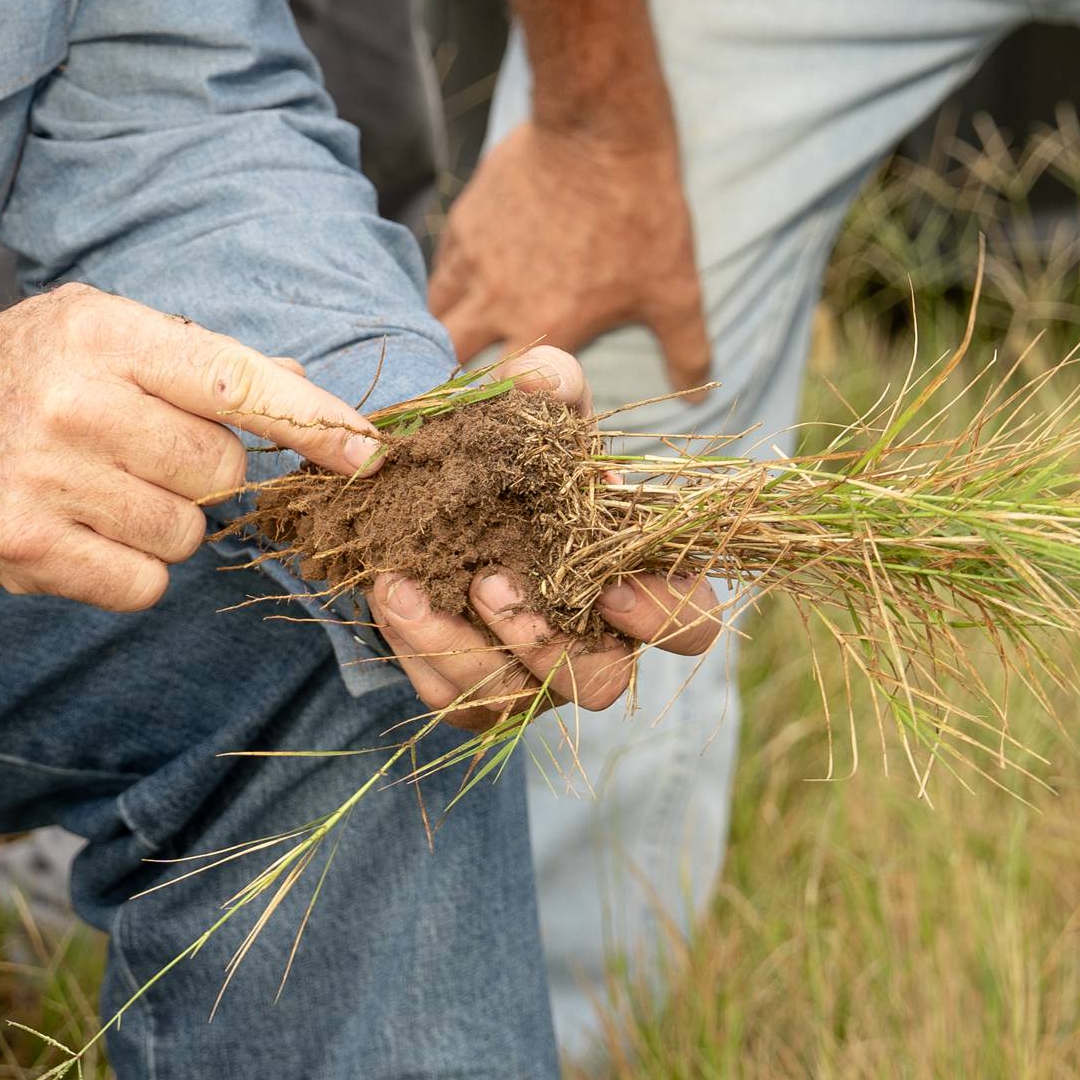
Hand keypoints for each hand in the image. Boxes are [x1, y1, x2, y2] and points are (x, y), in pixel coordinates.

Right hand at [0, 284, 377, 610]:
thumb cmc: (18, 375)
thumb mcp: (96, 331)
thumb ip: (196, 358)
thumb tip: (300, 386)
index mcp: (102, 334)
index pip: (233, 379)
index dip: (310, 419)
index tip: (369, 450)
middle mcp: (77, 403)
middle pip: (220, 469)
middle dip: (203, 472)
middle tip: (142, 454)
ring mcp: (50, 481)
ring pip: (187, 531)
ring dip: (166, 522)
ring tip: (102, 489)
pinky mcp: (30, 550)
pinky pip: (144, 582)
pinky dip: (132, 568)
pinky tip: (85, 531)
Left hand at [366, 345, 720, 729]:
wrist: (436, 487)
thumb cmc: (512, 453)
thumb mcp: (533, 407)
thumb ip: (550, 382)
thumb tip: (545, 380)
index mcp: (636, 578)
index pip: (690, 621)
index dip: (662, 616)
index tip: (611, 589)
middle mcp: (594, 640)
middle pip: (604, 684)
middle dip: (546, 645)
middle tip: (488, 584)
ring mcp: (533, 674)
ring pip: (515, 699)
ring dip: (459, 648)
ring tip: (403, 587)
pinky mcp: (473, 689)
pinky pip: (453, 697)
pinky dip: (416, 650)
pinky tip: (389, 594)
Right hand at [431, 118, 712, 391]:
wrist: (600, 130)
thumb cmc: (641, 212)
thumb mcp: (676, 288)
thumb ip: (686, 349)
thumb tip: (696, 394)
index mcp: (548, 328)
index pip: (508, 395)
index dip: (511, 410)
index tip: (522, 413)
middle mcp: (498, 303)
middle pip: (452, 360)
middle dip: (456, 378)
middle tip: (468, 388)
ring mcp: (474, 262)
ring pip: (436, 316)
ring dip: (444, 336)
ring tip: (454, 346)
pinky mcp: (463, 223)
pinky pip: (440, 269)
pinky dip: (447, 287)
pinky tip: (461, 289)